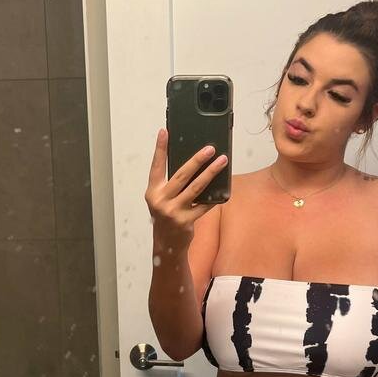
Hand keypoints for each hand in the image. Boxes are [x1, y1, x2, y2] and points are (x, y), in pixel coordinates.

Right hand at [144, 128, 227, 245]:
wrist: (166, 244)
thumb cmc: (165, 216)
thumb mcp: (162, 198)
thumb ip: (171, 183)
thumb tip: (192, 163)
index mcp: (153, 191)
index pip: (156, 166)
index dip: (160, 148)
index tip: (165, 132)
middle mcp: (161, 200)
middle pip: (182, 175)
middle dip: (197, 160)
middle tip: (210, 149)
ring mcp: (173, 211)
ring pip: (196, 188)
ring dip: (211, 173)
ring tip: (222, 161)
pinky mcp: (186, 221)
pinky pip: (204, 205)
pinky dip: (214, 197)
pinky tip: (224, 188)